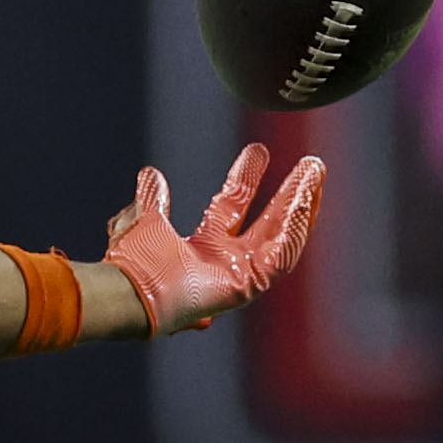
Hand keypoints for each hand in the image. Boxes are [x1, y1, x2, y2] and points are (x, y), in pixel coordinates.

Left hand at [103, 144, 323, 334]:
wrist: (128, 292)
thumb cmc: (132, 265)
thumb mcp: (144, 220)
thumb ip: (153, 200)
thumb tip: (151, 174)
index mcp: (199, 248)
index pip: (232, 205)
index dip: (247, 178)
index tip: (258, 150)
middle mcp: (223, 261)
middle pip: (267, 221)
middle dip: (289, 193)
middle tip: (310, 163)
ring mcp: (239, 275)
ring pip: (281, 236)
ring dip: (301, 205)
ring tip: (314, 174)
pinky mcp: (248, 286)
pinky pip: (281, 256)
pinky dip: (294, 229)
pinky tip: (305, 202)